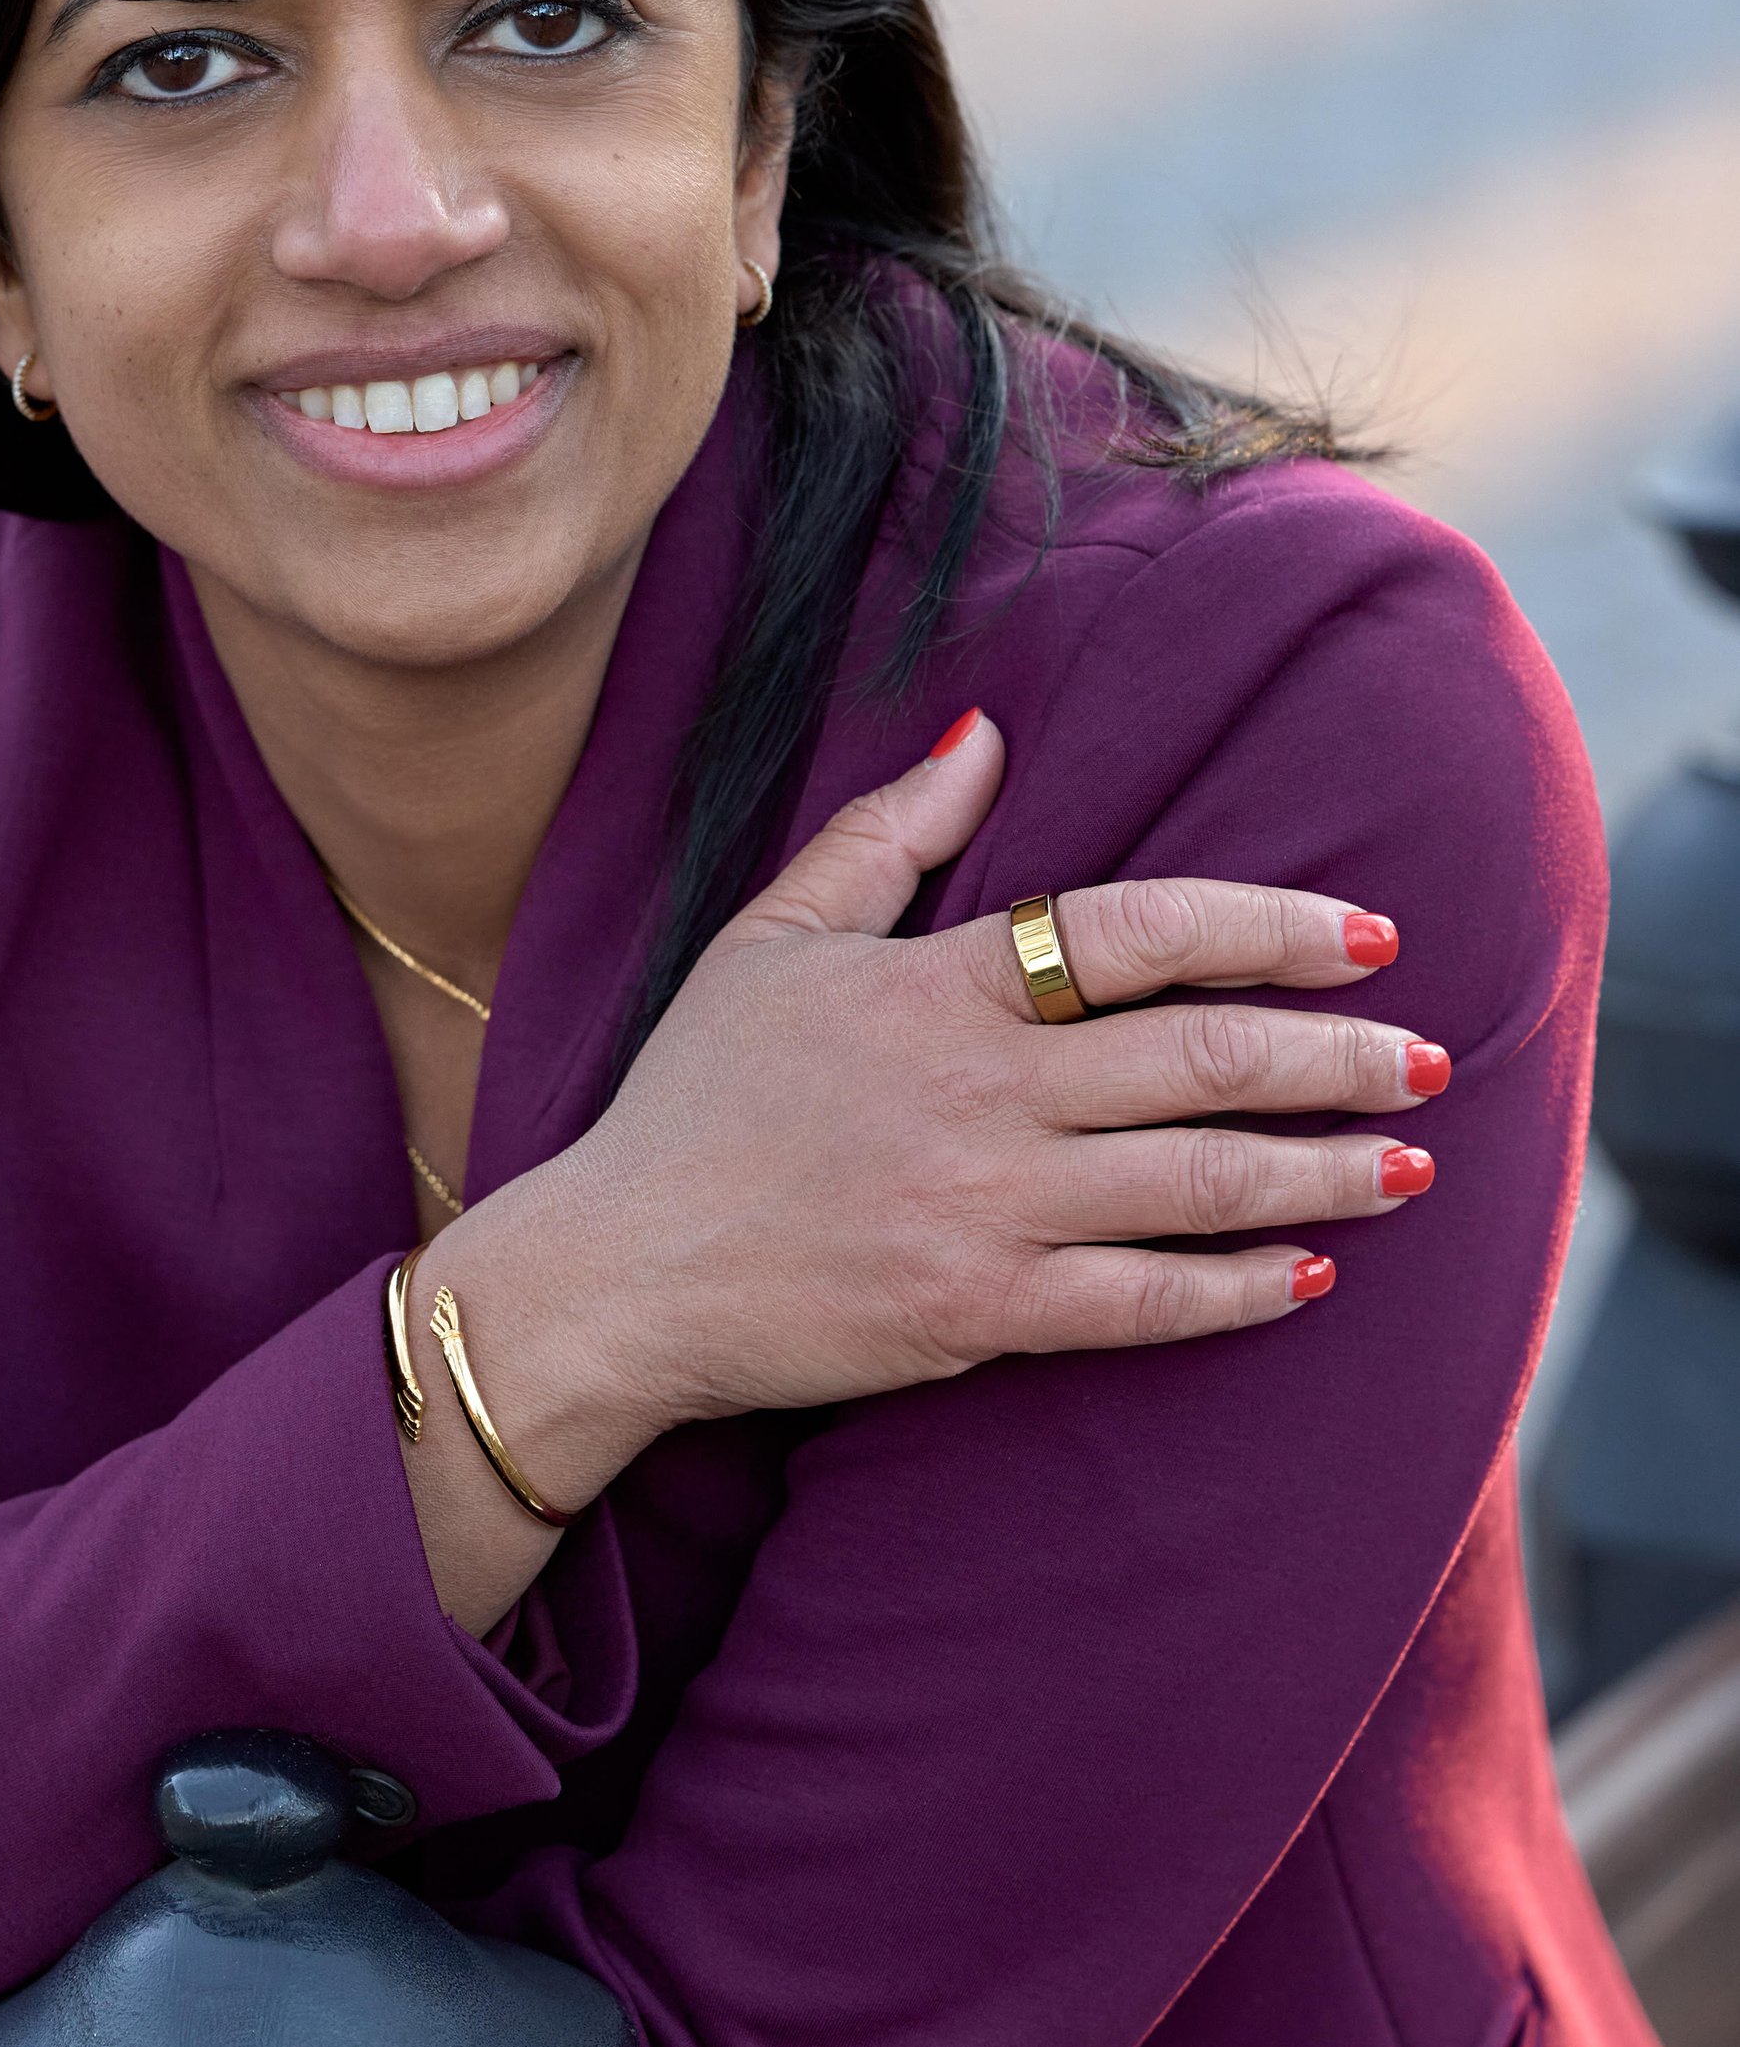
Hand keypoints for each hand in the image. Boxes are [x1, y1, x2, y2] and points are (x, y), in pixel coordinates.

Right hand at [408, 715, 1445, 1628]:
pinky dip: (1238, 1289)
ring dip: (1324, 1171)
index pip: (1140, 932)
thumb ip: (886, 833)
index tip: (1367, 935)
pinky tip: (1311, 1273)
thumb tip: (986, 730)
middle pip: (1202, 1060)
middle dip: (1339, 1058)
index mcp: (937, 986)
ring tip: (1411, 1162)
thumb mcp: (771, 940)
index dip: (1270, 928)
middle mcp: (977, 1093)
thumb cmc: (694, 1101)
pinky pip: (1141, 1303)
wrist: (616, 1275)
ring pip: (1198, 1183)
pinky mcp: (977, 1315)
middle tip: (1429, 1056)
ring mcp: (983, 1210)